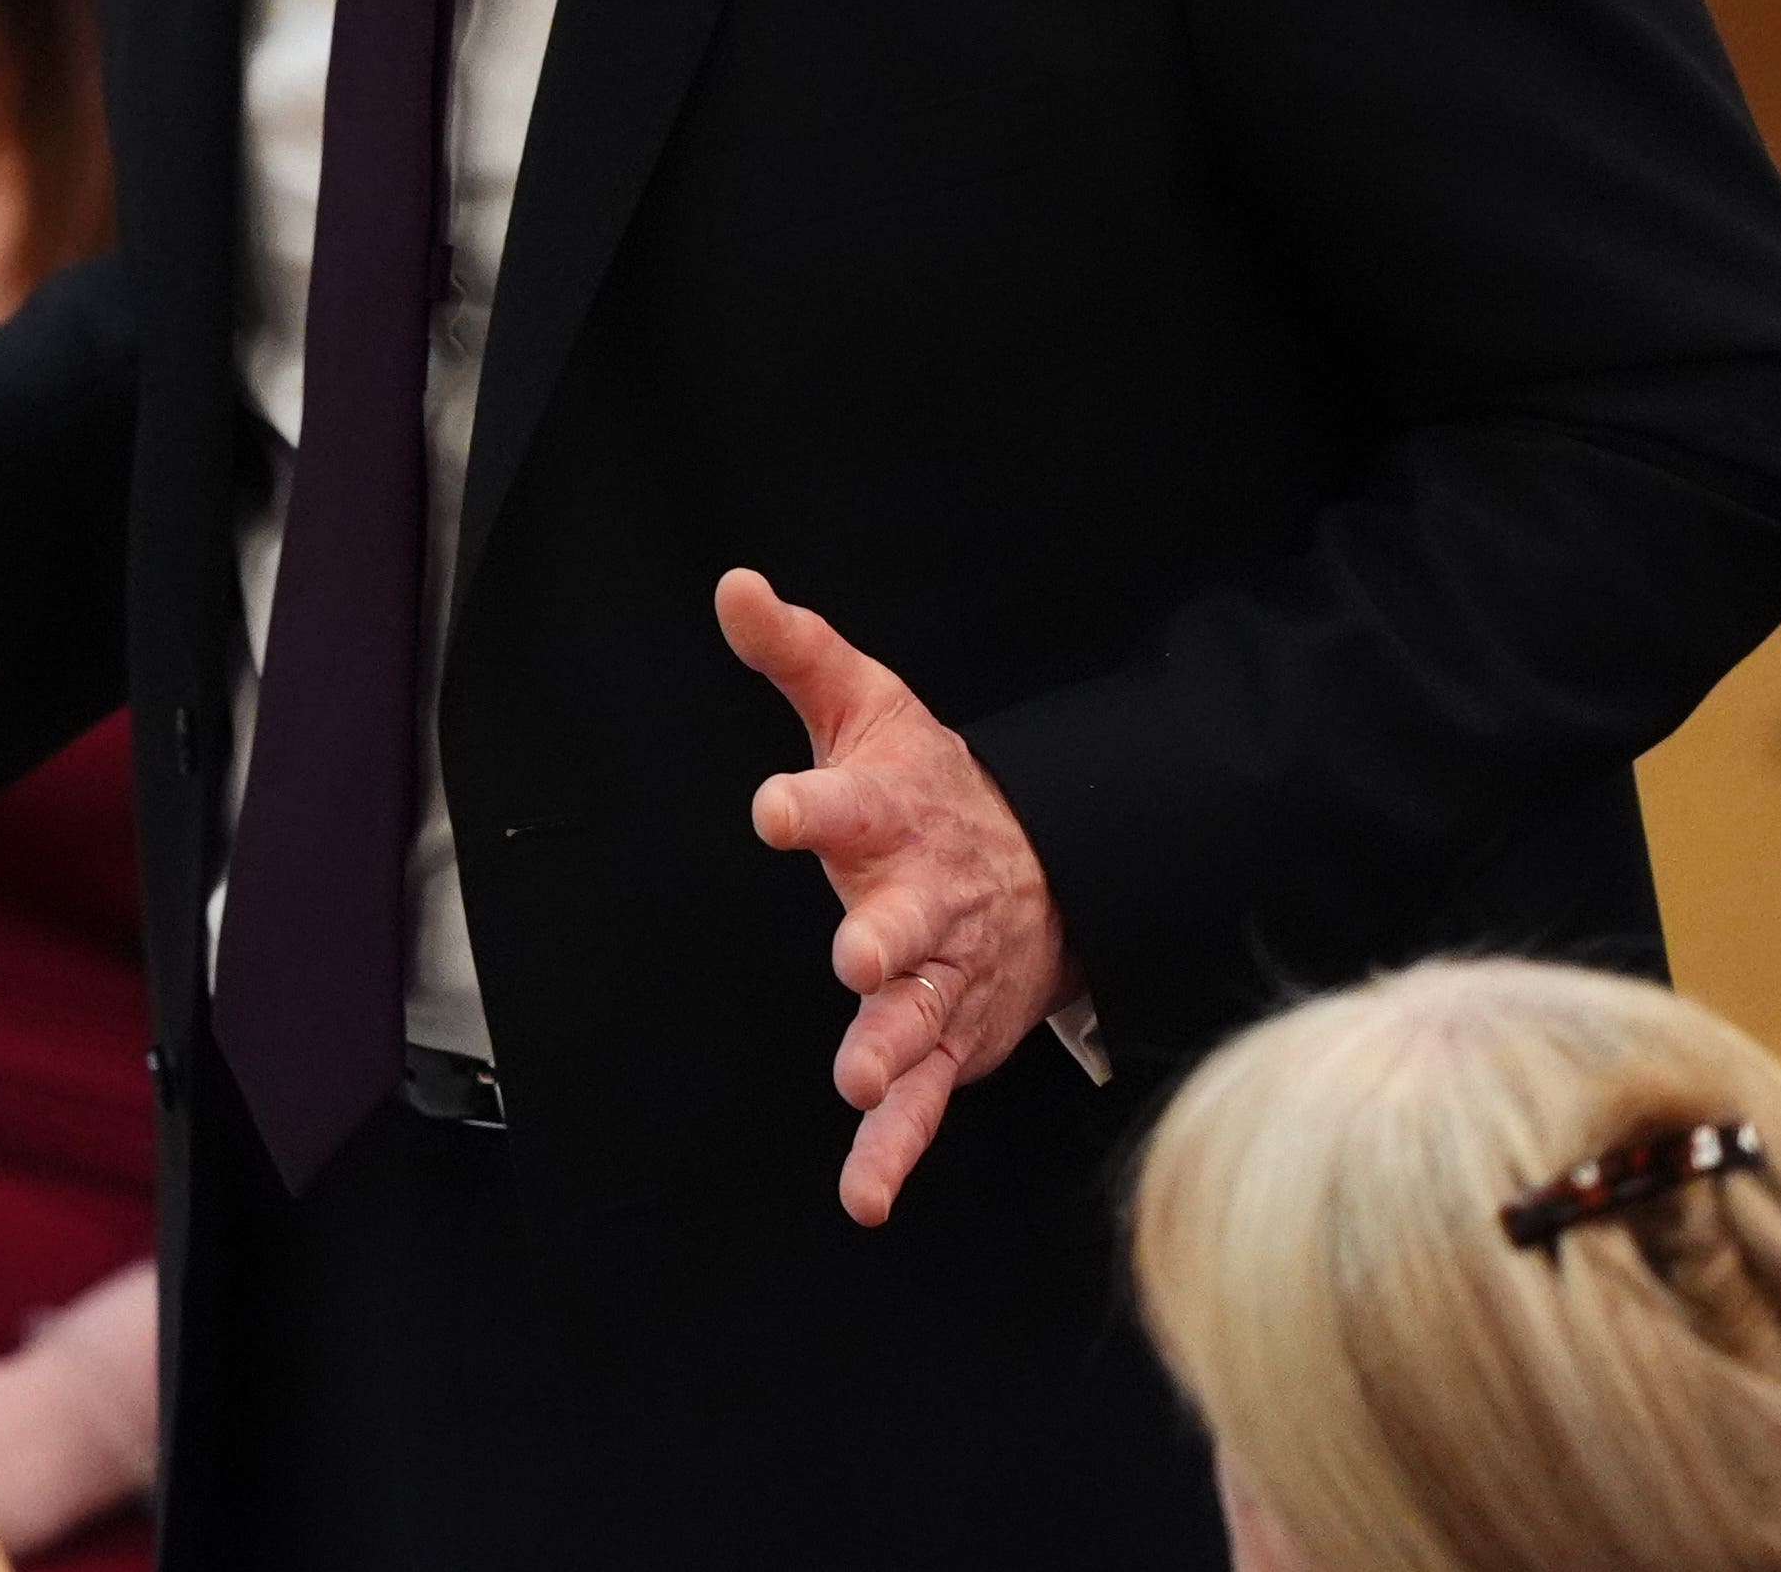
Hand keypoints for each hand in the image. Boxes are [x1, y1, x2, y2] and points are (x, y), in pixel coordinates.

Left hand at [718, 569, 1068, 1227]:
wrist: (1049, 861)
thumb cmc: (932, 781)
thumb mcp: (867, 704)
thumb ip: (793, 651)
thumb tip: (732, 583)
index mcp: (893, 816)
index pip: (849, 802)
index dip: (813, 805)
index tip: (775, 807)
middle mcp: (922, 902)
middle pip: (903, 923)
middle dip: (883, 942)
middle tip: (855, 957)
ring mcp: (940, 977)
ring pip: (917, 1017)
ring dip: (890, 1049)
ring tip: (856, 1081)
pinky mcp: (949, 1039)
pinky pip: (921, 1100)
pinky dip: (894, 1149)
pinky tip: (863, 1197)